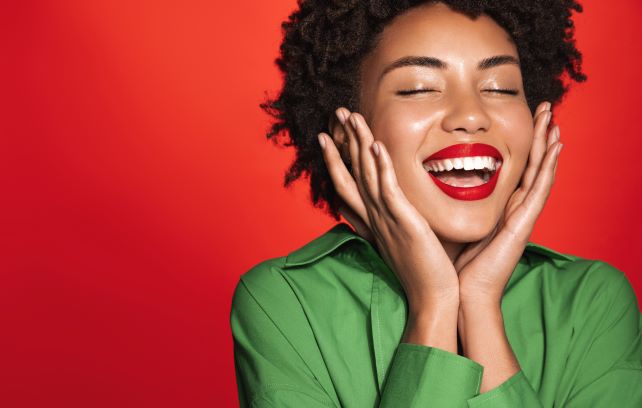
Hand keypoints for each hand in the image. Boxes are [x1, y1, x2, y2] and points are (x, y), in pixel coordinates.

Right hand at [318, 108, 458, 311]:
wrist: (432, 300)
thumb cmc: (424, 272)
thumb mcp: (404, 242)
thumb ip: (396, 221)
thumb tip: (396, 208)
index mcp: (374, 221)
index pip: (350, 184)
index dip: (338, 158)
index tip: (329, 136)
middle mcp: (375, 218)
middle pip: (352, 173)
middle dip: (343, 142)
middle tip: (338, 114)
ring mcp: (387, 220)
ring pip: (366, 175)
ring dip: (358, 144)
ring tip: (352, 118)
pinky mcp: (404, 224)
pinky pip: (388, 191)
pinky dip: (381, 167)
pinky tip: (376, 145)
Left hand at [456, 101, 563, 304]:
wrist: (462, 294)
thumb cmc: (457, 265)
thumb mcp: (458, 226)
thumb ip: (456, 208)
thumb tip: (441, 187)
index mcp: (501, 209)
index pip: (515, 169)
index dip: (522, 145)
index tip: (525, 120)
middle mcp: (515, 210)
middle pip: (531, 166)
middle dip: (538, 137)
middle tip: (545, 109)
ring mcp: (522, 217)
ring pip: (539, 173)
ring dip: (547, 145)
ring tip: (553, 118)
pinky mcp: (522, 225)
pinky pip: (539, 190)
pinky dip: (548, 167)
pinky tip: (555, 147)